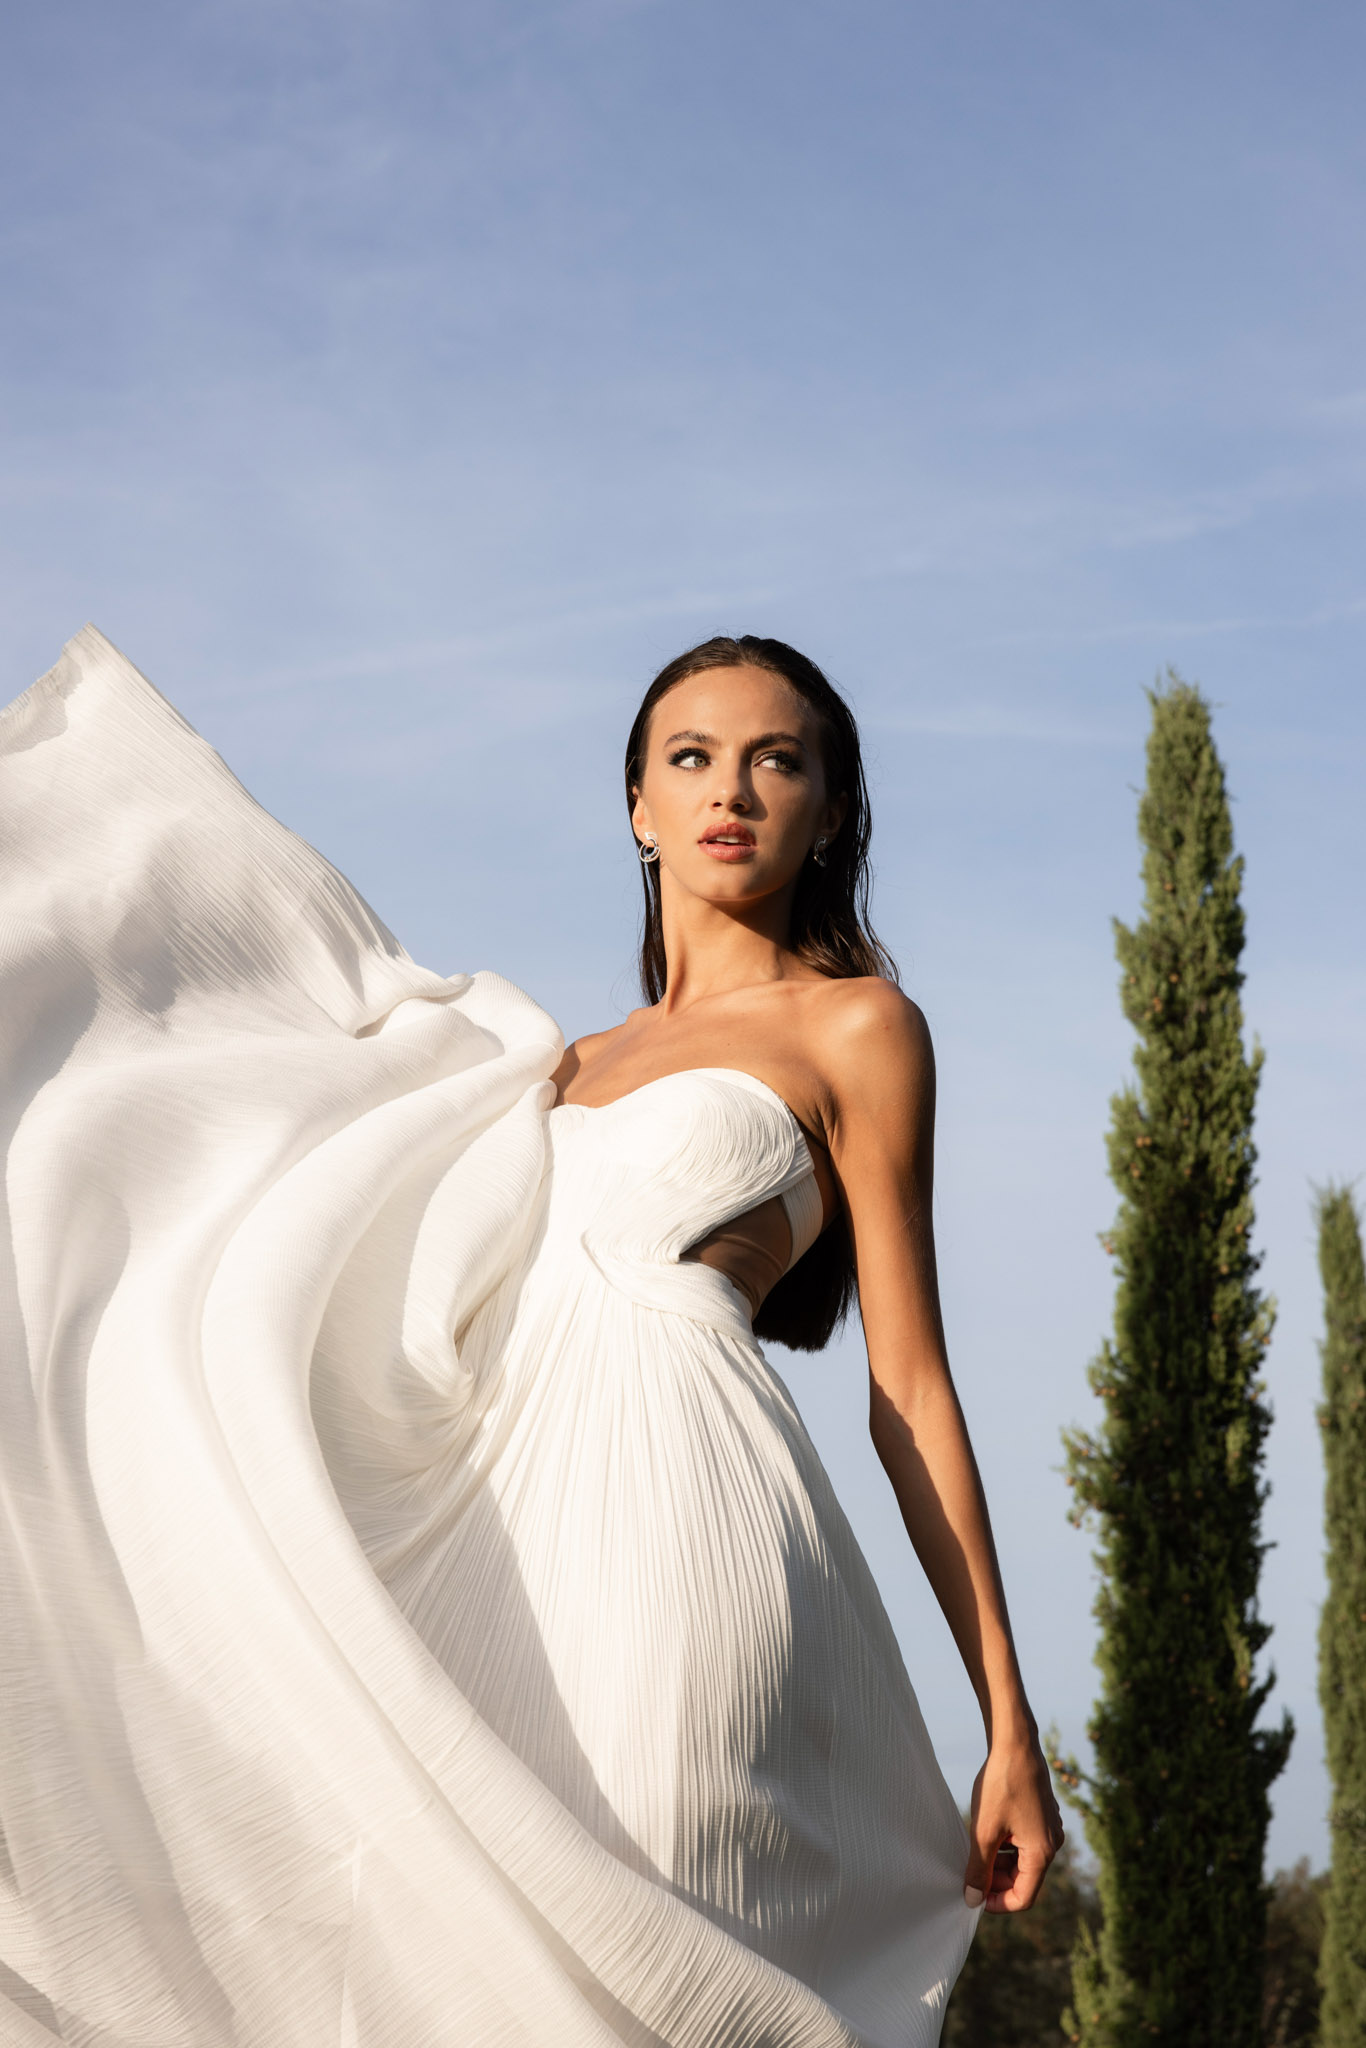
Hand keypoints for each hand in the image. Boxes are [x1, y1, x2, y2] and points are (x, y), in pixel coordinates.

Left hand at [964, 1732, 1063, 1913]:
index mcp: (1043, 1852)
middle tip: (969, 1874)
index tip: (974, 1897)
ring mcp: (1049, 1827)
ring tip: (974, 1853)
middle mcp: (1052, 1843)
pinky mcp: (1042, 1814)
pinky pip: (1024, 1842)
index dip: (998, 1903)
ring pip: (1022, 1860)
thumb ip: (978, 1868)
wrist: (1015, 1743)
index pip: (1023, 1897)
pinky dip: (1006, 1846)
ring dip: (999, 1863)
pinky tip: (986, 1834)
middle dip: (996, 1881)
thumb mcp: (984, 1831)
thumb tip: (973, 1900)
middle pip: (1024, 1879)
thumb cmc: (1000, 1786)